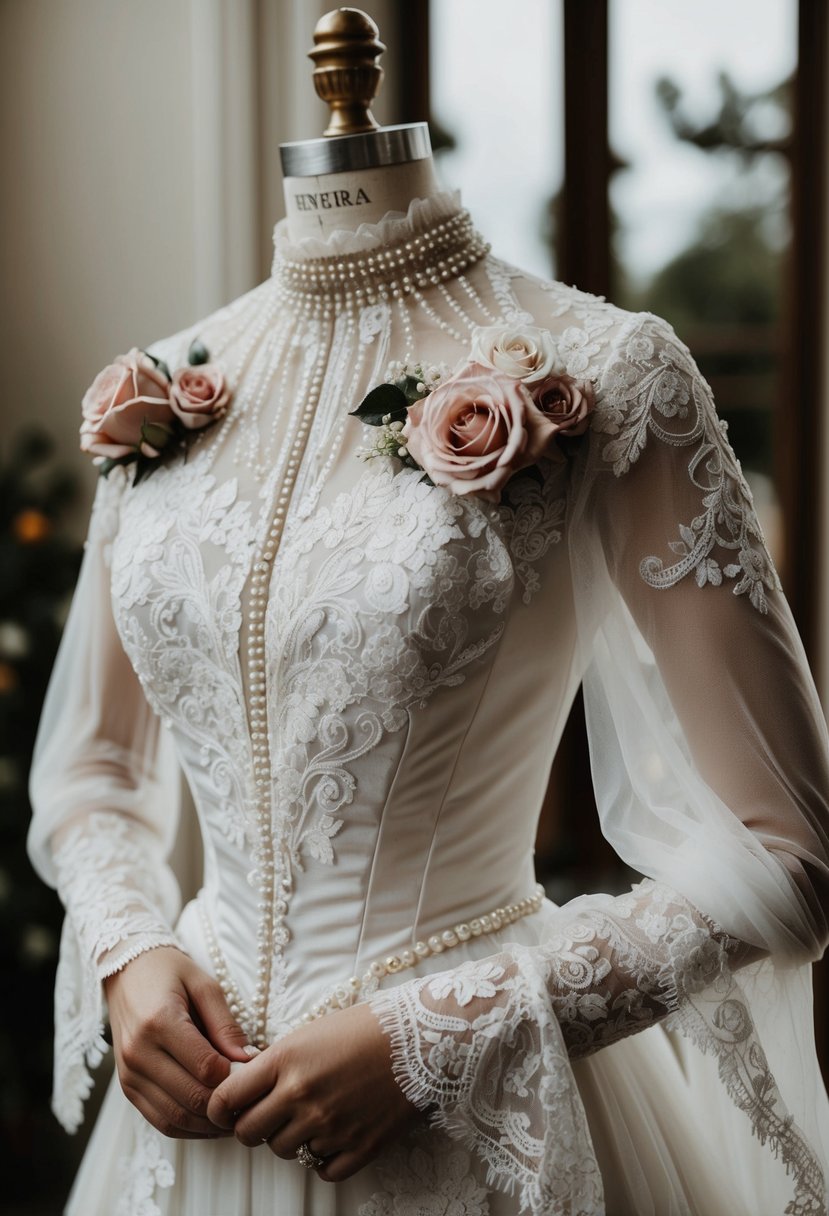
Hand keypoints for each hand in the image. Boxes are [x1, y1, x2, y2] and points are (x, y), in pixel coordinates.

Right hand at [104, 945, 253, 1138]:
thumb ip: (226, 1025)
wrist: (126, 973)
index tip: (255, 1073)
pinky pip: (160, 1121)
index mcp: (159, 1022)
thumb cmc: (169, 972)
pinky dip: (189, 1127)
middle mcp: (139, 1053)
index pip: (206, 1068)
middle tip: (253, 1101)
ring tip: (237, 1115)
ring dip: (210, 1125)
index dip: (235, 1077)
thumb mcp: (204, 985)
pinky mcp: (127, 1088)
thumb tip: (251, 1060)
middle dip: (226, 1106)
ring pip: (176, 1118)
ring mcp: (130, 1075)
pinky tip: (211, 1120)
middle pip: (192, 1098)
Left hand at [207, 1002, 422, 1180]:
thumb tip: (248, 1089)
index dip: (220, 1107)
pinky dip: (323, 1158)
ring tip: (311, 1116)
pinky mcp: (359, 1147)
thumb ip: (276, 1063)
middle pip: (249, 1133)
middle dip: (252, 1127)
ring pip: (284, 1152)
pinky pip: (322, 1170)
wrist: (421, 1037)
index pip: (227, 1098)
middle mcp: (302, 1095)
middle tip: (268, 1115)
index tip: (225, 1109)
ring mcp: (330, 1125)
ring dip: (291, 1139)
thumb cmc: (365, 1027)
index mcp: (286, 1059)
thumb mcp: (310, 1032)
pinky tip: (333, 1134)